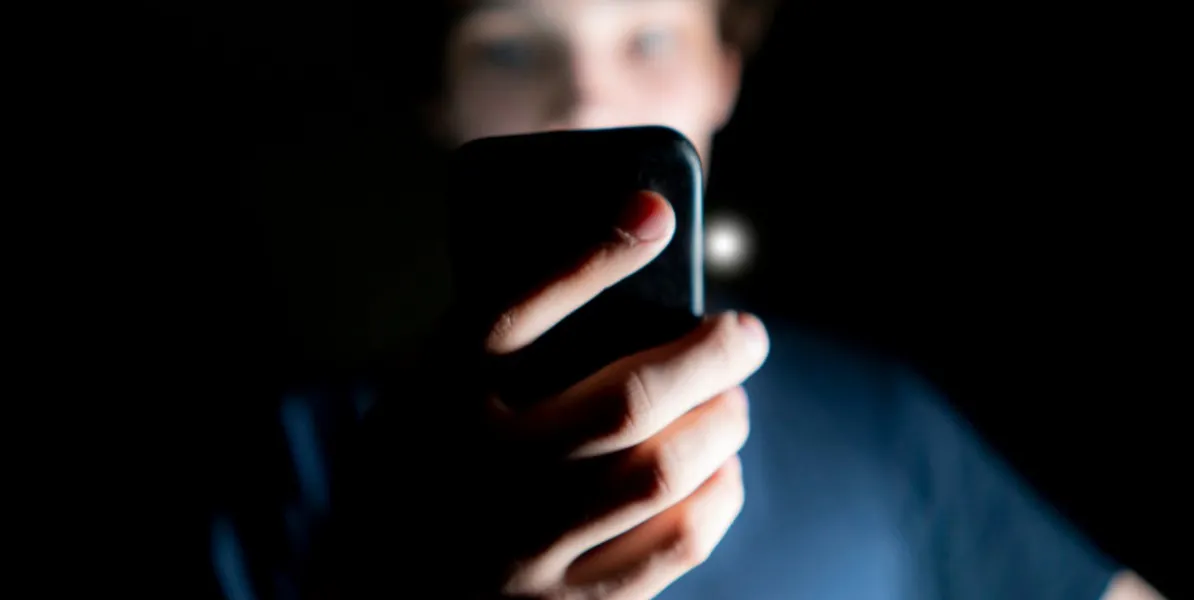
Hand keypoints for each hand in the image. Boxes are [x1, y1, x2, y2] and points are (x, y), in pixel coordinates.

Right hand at [461, 191, 769, 598]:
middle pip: (622, 403)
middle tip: (743, 334)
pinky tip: (720, 473)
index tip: (657, 213)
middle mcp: (479, 479)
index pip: (512, 313)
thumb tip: (643, 217)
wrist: (386, 588)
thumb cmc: (427, 463)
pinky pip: (671, 551)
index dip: (593, 257)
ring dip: (720, 427)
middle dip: (708, 356)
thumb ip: (522, 313)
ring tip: (730, 404)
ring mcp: (525, 555)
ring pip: (658, 477)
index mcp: (437, 407)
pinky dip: (715, 499)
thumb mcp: (438, 382)